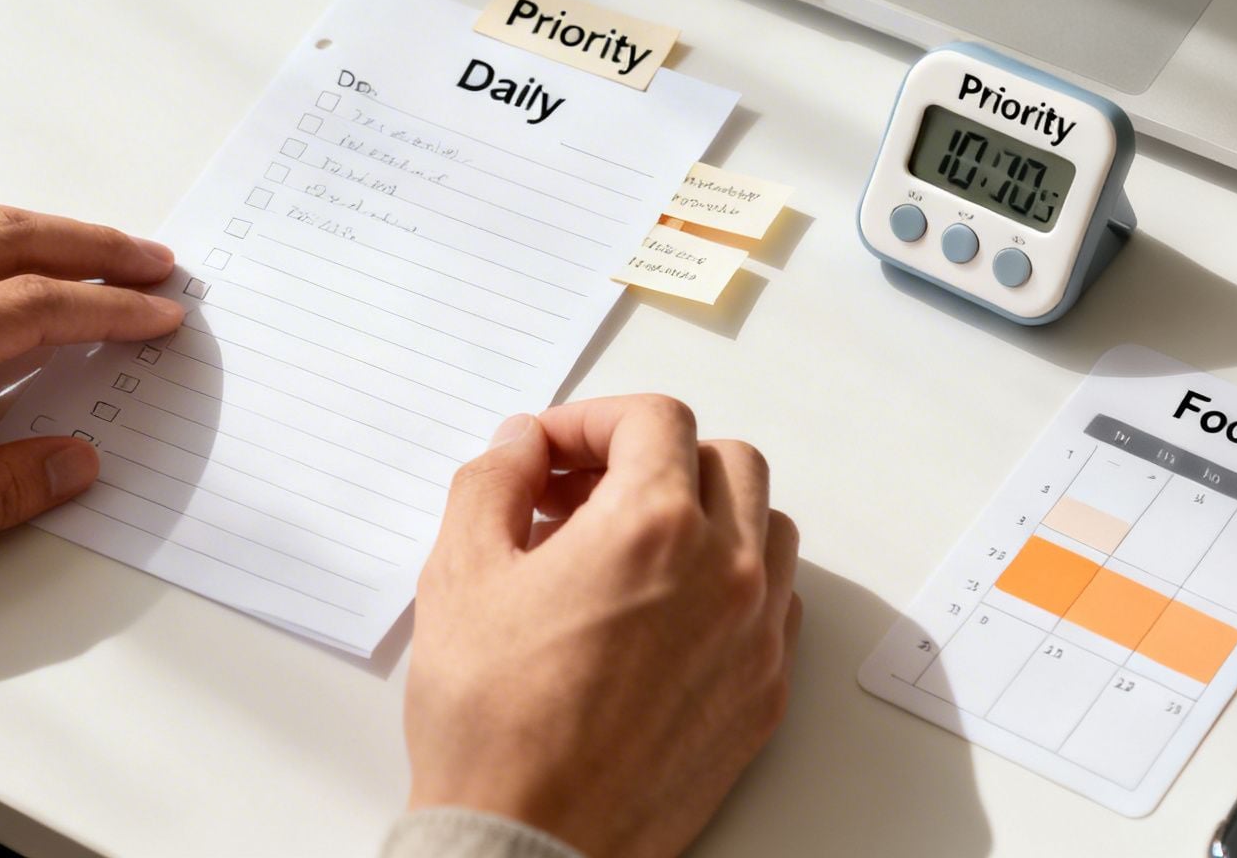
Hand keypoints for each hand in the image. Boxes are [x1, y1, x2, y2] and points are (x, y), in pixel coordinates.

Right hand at [405, 395, 801, 857]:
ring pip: (767, 526)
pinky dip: (733, 582)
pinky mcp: (766, 693)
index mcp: (652, 526)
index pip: (654, 420)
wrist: (530, 841)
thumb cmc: (494, 722)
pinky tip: (667, 610)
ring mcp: (757, 635)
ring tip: (632, 547)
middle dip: (652, 458)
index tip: (551, 452)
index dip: (592, 420)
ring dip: (708, 514)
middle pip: (724, 459)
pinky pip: (777, 603)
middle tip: (583, 495)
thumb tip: (522, 445)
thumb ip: (494, 482)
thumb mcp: (459, 574)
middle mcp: (725, 571)